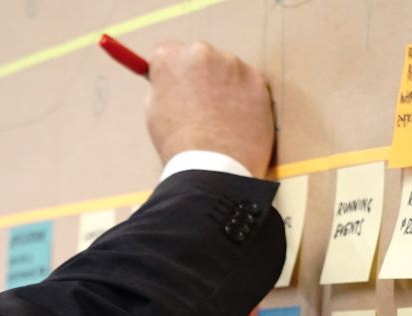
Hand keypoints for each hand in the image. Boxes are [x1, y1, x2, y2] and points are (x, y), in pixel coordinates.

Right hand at [146, 41, 274, 178]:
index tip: (178, 86)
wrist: (213, 168)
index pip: (170, 51)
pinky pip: (249, 85)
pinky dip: (245, 99)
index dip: (174, 73)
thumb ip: (163, 88)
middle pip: (201, 58)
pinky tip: (237, 123)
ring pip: (228, 71)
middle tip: (201, 108)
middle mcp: (202, 52)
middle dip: (202, 77)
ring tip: (221, 121)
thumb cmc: (179, 146)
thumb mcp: (154, 112)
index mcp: (170, 57)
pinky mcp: (258, 81)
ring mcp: (233, 65)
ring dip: (225, 87)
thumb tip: (172, 82)